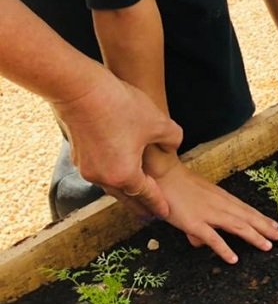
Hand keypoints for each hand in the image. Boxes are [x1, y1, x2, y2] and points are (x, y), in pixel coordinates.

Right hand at [52, 70, 182, 220]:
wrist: (81, 90)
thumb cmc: (121, 107)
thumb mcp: (158, 122)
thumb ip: (172, 139)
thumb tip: (172, 146)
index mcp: (124, 175)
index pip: (146, 195)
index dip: (158, 204)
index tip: (165, 213)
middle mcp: (102, 177)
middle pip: (126, 197)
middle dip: (141, 205)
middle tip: (151, 213)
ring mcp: (87, 168)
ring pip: (110, 185)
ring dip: (125, 190)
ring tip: (136, 194)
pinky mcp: (78, 155)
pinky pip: (100, 173)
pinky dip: (112, 176)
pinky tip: (118, 171)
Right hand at [143, 145, 277, 264]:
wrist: (162, 175)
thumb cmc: (177, 187)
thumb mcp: (196, 200)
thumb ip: (200, 220)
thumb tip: (199, 242)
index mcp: (222, 197)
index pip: (246, 209)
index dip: (261, 218)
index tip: (275, 225)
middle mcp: (220, 204)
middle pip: (247, 217)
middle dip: (265, 227)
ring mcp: (209, 214)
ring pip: (238, 226)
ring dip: (255, 236)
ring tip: (268, 246)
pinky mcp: (195, 223)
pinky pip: (213, 238)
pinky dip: (224, 249)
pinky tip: (234, 258)